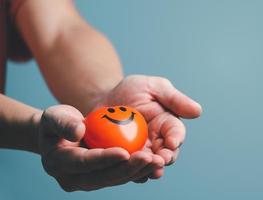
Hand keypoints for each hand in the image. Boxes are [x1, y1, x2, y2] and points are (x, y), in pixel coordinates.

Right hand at [38, 105, 164, 190]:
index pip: (84, 162)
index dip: (104, 158)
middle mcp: (73, 179)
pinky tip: (156, 162)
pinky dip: (139, 170)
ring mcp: (88, 181)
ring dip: (138, 171)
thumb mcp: (55, 115)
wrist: (61, 134)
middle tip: (148, 158)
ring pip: (116, 179)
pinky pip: (123, 176)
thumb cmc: (57, 121)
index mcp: (58, 163)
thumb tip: (78, 131)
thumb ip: (63, 122)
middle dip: (128, 169)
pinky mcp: (103, 179)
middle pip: (103, 177)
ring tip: (158, 161)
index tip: (124, 152)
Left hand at [94, 75, 201, 181]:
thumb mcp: (154, 87)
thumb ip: (175, 99)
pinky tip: (125, 172)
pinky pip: (129, 170)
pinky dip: (129, 173)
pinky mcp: (125, 160)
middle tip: (159, 161)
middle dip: (164, 159)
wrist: (104, 100)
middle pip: (166, 154)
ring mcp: (142, 153)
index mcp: (168, 124)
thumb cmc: (132, 90)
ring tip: (146, 170)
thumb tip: (198, 111)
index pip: (176, 133)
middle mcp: (159, 142)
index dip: (176, 139)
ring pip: (149, 166)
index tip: (172, 143)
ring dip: (148, 169)